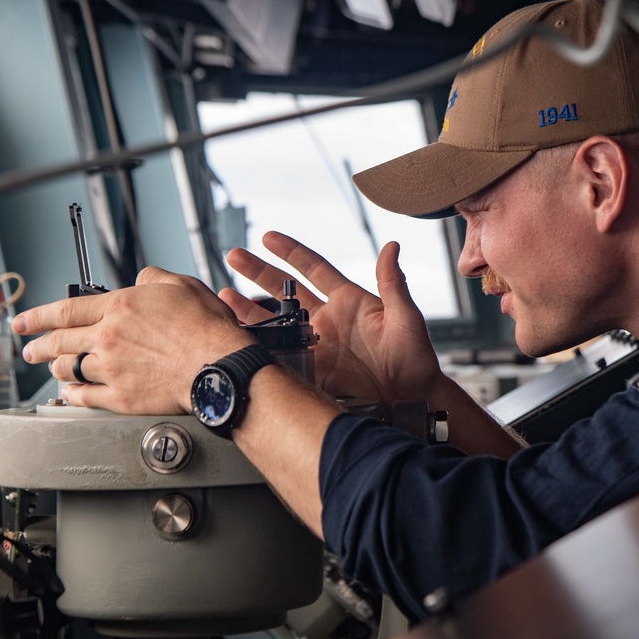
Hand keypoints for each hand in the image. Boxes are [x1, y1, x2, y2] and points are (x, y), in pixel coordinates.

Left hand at [13, 267, 254, 414]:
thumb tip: (141, 278)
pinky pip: (85, 396)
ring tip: (51, 369)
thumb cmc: (207, 329)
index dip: (38, 315)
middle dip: (37, 345)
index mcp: (119, 308)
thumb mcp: (183, 286)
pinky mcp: (121, 397)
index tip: (24, 321)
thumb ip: (154, 278)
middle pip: (59, 341)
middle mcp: (108, 338)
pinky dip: (73, 394)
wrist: (219, 368)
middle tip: (29, 349)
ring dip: (55, 368)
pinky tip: (71, 392)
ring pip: (69, 369)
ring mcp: (111, 369)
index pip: (66, 309)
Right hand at [220, 231, 442, 406]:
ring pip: (275, 322)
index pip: (314, 269)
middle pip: (285, 290)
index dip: (291, 252)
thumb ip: (393, 285)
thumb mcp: (406, 319)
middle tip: (234, 256)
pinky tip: (237, 338)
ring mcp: (316, 346)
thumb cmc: (417, 361)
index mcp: (349, 301)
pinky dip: (256, 347)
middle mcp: (327, 320)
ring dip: (248, 309)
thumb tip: (392, 247)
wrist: (412, 401)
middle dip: (258, 272)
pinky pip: (278, 356)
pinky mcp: (311, 371)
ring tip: (222, 297)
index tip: (268, 237)